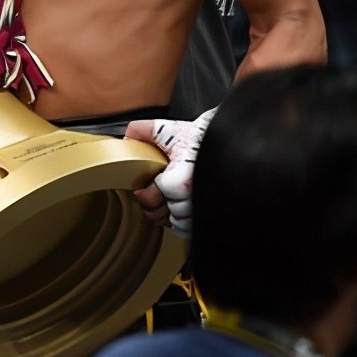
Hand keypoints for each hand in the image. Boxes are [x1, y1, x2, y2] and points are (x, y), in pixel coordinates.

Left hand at [124, 108, 216, 237]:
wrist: (229, 140)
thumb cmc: (203, 137)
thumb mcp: (170, 129)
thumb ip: (144, 130)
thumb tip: (128, 136)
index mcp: (181, 181)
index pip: (151, 199)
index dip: (143, 194)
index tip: (142, 190)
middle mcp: (195, 199)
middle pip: (165, 215)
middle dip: (156, 205)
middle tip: (154, 195)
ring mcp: (206, 209)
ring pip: (179, 224)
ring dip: (172, 215)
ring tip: (170, 199)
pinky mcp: (215, 213)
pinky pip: (193, 227)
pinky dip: (186, 220)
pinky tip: (184, 206)